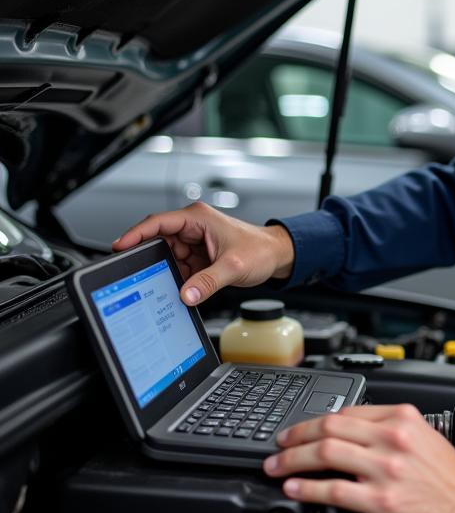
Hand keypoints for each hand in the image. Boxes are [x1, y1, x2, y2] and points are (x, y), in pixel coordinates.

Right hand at [112, 201, 295, 305]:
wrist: (277, 256)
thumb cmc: (260, 250)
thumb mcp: (233, 266)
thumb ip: (208, 281)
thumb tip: (185, 294)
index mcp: (198, 218)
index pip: (158, 223)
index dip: (136, 234)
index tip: (119, 246)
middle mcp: (193, 227)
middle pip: (158, 241)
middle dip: (150, 259)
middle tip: (140, 275)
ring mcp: (193, 242)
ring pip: (167, 257)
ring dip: (166, 271)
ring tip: (167, 284)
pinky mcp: (197, 256)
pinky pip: (177, 267)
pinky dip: (176, 278)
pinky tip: (179, 287)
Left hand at [263, 404, 454, 512]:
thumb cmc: (451, 479)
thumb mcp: (423, 436)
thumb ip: (388, 431)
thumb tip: (350, 435)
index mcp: (402, 418)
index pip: (346, 412)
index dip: (314, 421)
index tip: (300, 430)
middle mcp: (392, 439)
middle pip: (329, 428)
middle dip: (295, 436)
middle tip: (279, 445)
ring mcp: (385, 470)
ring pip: (325, 454)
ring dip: (292, 460)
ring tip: (277, 466)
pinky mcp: (381, 501)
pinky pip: (333, 490)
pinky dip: (307, 489)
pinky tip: (295, 489)